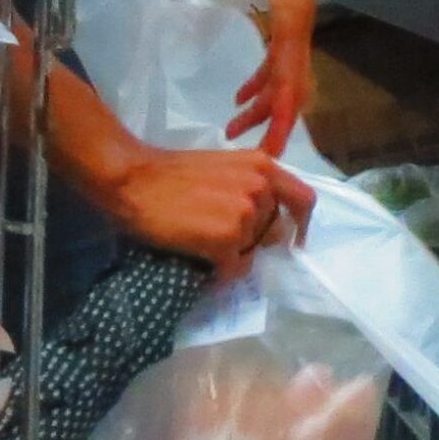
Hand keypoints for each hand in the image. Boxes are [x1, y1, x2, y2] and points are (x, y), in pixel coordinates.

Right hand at [108, 144, 316, 269]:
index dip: (302, 224)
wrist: (134, 179)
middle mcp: (261, 188)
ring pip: (253, 250)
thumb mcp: (225, 167)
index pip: (303, 199)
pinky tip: (203, 262)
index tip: (294, 241)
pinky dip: (221, 273)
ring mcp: (245, 215)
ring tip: (205, 243)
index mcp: (263, 166)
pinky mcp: (226, 240)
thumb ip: (252, 185)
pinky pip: (235, 269)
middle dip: (255, 241)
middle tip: (228, 242)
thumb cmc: (172, 173)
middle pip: (275, 230)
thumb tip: (265, 218)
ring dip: (234, 254)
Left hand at [203, 0, 324, 156]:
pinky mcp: (286, 12)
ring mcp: (294, 21)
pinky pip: (278, 59)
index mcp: (294, 17)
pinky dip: (261, 80)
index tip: (270, 150)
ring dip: (263, 104)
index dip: (281, 118)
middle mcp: (298, 26)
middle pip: (290, 87)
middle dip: (272, 121)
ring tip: (233, 128)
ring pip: (284, 76)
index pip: (290, 80)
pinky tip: (240, 93)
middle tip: (252, 155)